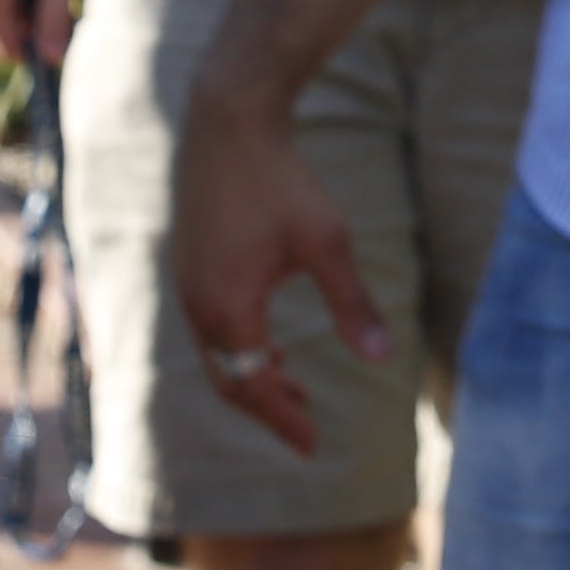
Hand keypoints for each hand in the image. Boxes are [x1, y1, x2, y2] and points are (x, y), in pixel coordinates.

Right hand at [167, 88, 388, 457]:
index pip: (254, 386)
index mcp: (228, 308)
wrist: (227, 123)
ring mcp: (187, 286)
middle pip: (229, 379)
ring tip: (294, 390)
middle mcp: (198, 306)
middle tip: (305, 431)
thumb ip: (352, 304)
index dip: (284, 419)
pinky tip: (268, 343)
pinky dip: (238, 348)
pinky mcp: (189, 265)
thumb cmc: (281, 180)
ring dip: (253, 377)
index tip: (313, 446)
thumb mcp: (327, 243)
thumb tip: (382, 358)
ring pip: (217, 354)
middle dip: (267, 408)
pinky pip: (210, 328)